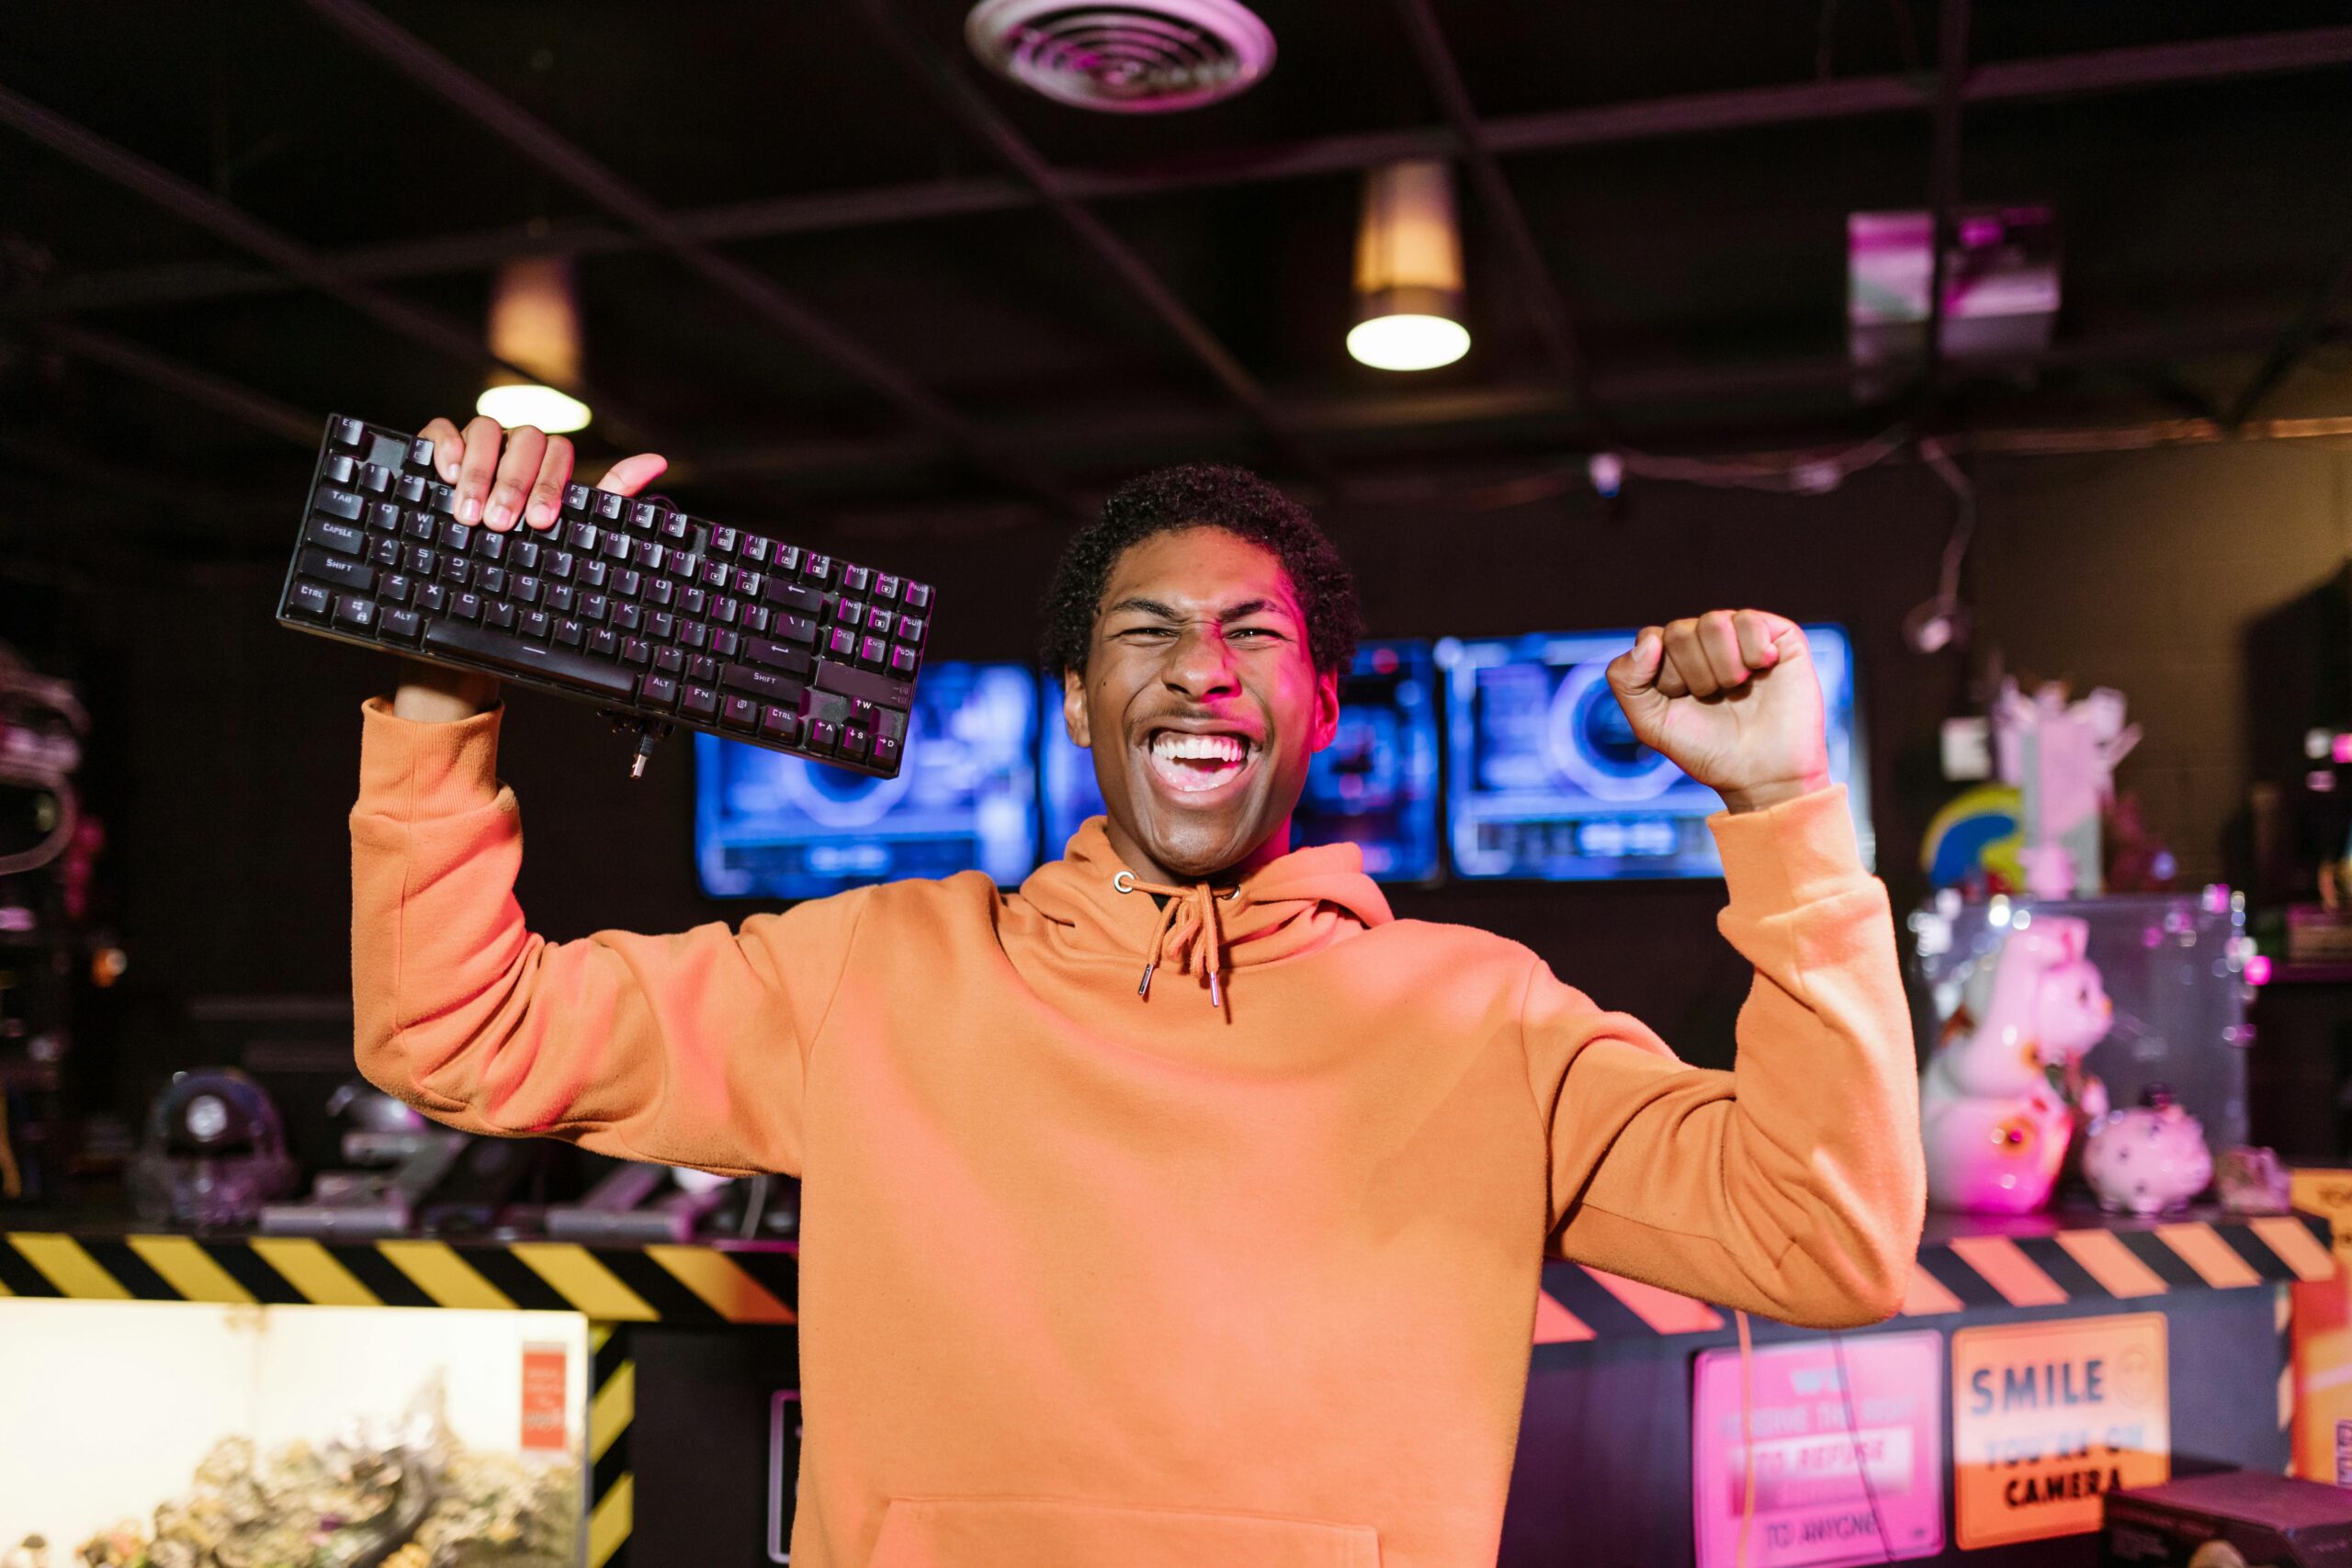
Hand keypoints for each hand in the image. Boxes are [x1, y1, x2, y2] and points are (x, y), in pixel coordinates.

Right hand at [389, 415, 667, 721]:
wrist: (479, 586)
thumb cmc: (531, 555)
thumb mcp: (574, 532)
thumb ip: (612, 497)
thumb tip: (657, 460)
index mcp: (548, 466)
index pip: (559, 453)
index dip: (551, 484)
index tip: (541, 522)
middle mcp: (515, 450)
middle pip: (523, 440)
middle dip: (513, 484)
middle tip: (500, 524)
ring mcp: (479, 446)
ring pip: (484, 430)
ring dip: (479, 472)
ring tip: (469, 515)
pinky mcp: (439, 450)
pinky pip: (442, 429)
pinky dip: (445, 445)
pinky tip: (445, 474)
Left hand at [1604, 609, 1829, 812]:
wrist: (1762, 773)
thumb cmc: (1708, 749)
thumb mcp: (1650, 723)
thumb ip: (1627, 681)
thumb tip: (1650, 640)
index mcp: (1673, 656)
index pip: (1651, 639)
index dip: (1665, 677)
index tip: (1683, 701)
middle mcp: (1704, 640)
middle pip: (1679, 632)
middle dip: (1694, 676)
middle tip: (1714, 699)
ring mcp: (1740, 634)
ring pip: (1713, 623)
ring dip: (1723, 668)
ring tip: (1738, 689)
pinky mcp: (1777, 634)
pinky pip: (1750, 621)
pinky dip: (1753, 652)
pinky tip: (1763, 670)